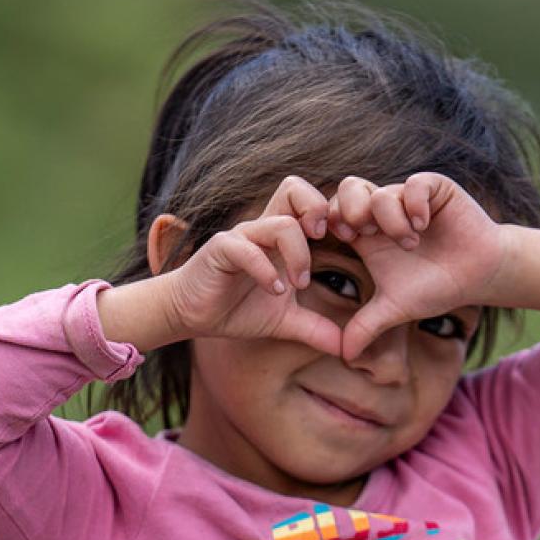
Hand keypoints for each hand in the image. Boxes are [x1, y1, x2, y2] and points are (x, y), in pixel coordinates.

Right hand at [160, 176, 341, 355]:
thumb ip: (315, 329)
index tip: (347, 244)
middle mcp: (263, 229)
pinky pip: (248, 250)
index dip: (333, 215)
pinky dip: (266, 271)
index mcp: (281, 237)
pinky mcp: (221, 249)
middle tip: (325, 242)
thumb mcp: (284, 322)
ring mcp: (242, 236)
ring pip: (281, 224)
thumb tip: (346, 350)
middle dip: (317, 210)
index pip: (310, 203)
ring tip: (297, 285)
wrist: (192, 315)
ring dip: (298, 256)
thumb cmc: (237, 309)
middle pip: (294, 189)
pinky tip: (273, 291)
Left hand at [324, 173, 513, 361]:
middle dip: (352, 210)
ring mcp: (408, 197)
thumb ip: (366, 327)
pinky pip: (413, 184)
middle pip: (348, 189)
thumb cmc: (436, 288)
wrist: (479, 275)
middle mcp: (383, 211)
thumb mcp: (395, 308)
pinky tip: (423, 225)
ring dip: (390, 220)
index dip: (332, 221)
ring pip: (381, 191)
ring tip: (410, 243)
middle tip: (367, 235)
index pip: (333, 212)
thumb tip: (343, 356)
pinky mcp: (434, 188)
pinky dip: (414, 204)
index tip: (346, 240)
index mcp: (367, 233)